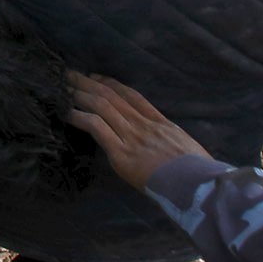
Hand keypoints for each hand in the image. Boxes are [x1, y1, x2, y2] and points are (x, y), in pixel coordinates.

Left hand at [66, 73, 204, 189]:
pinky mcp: (122, 153)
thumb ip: (175, 146)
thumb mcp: (191, 152)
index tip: (98, 77)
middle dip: (90, 82)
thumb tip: (172, 152)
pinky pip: (97, 127)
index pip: (134, 97)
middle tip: (70, 74)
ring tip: (62, 87)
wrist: (199, 187)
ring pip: (102, 106)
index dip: (113, 84)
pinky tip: (66, 112)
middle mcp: (146, 126)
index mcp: (163, 124)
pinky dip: (79, 116)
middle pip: (113, 96)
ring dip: (80, 94)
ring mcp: (133, 137)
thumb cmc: (201, 177)